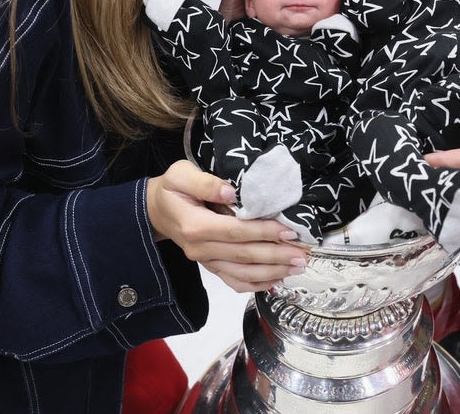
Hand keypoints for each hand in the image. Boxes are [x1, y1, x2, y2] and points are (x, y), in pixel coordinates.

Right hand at [146, 160, 307, 292]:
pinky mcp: (210, 266)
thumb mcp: (181, 174)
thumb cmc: (172, 189)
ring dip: (272, 272)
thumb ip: (206, 183)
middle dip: (277, 256)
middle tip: (303, 254)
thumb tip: (232, 193)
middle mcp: (200, 248)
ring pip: (242, 273)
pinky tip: (277, 280)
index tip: (289, 231)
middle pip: (244, 255)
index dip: (264, 232)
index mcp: (195, 226)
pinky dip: (256, 284)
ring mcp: (205, 261)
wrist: (156, 211)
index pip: (236, 231)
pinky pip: (234, 281)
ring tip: (297, 267)